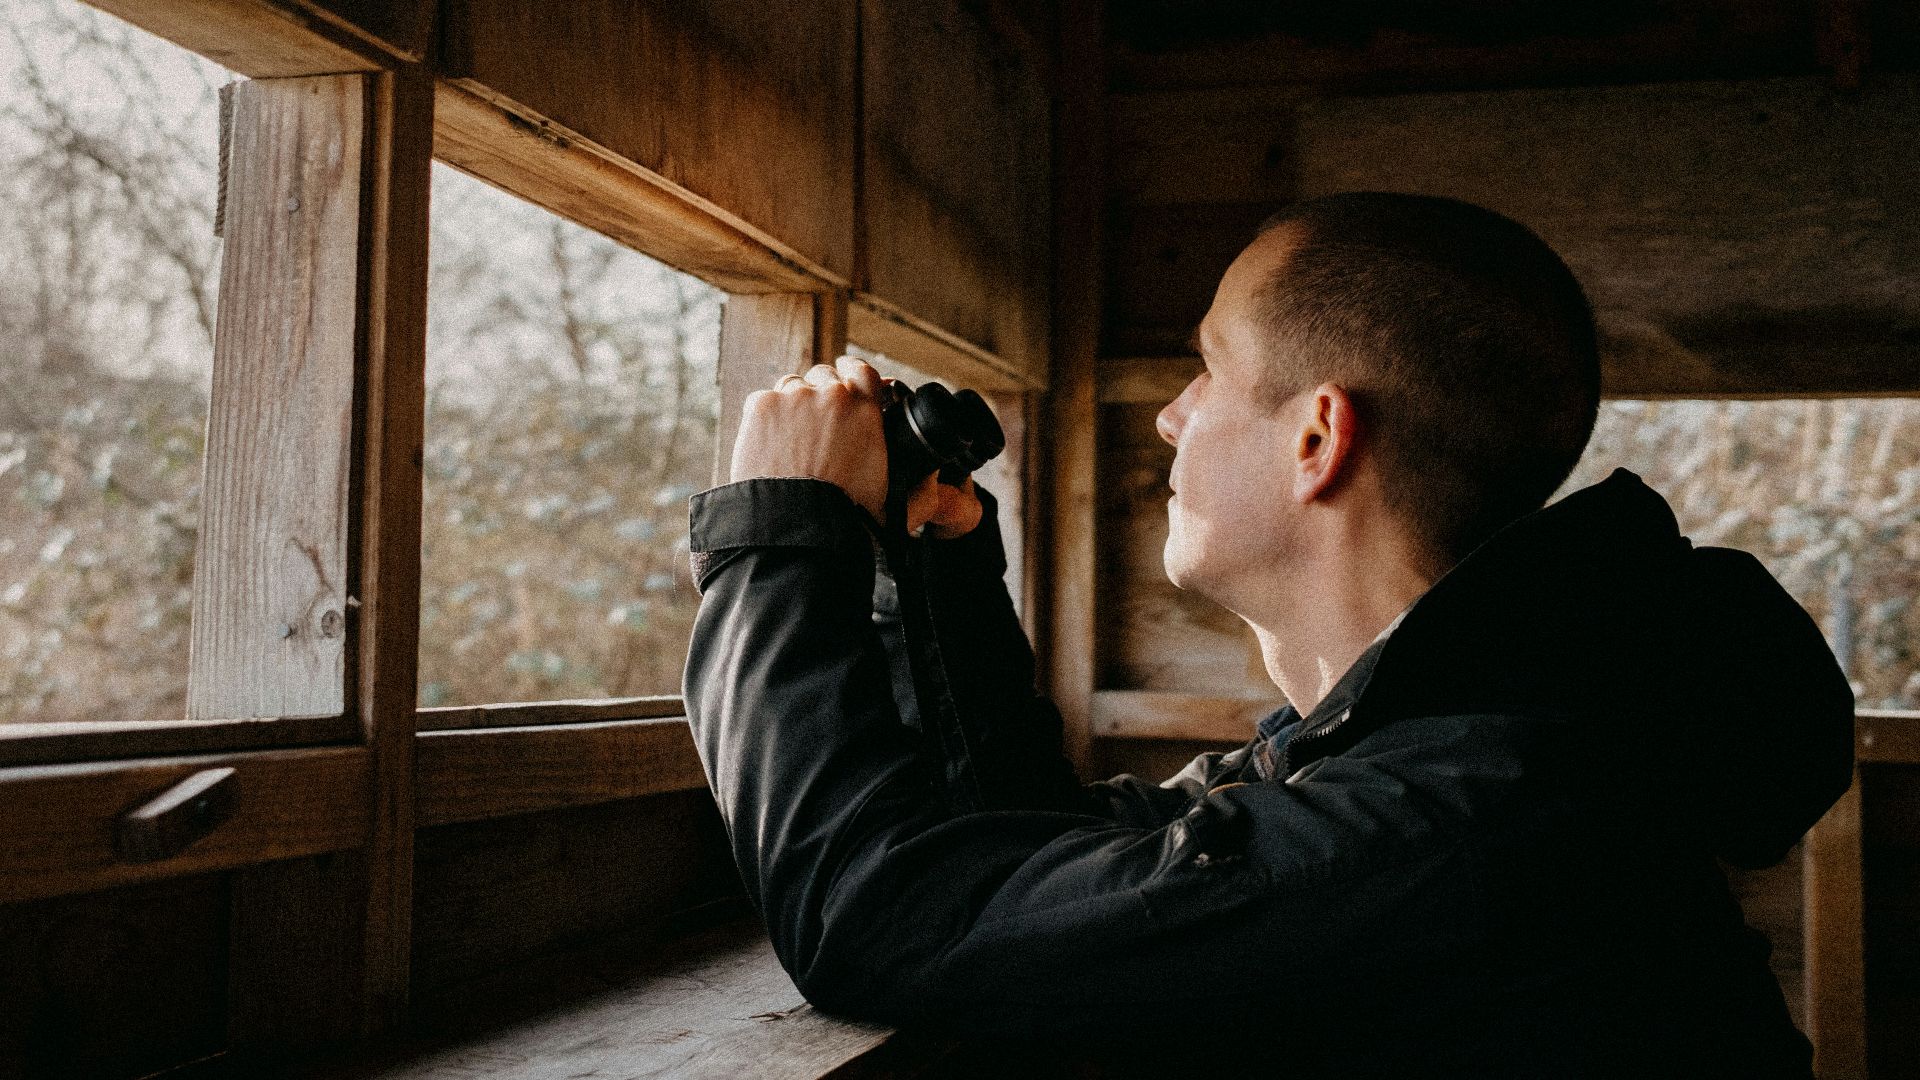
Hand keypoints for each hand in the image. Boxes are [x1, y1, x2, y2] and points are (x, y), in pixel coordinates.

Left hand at [729, 355, 984, 538]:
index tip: (845, 379)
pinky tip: (771, 446)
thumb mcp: (891, 492)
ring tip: (791, 440)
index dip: (851, 373)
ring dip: (793, 405)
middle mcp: (832, 393)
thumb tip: (929, 478)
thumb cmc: (845, 516)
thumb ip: (911, 475)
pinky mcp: (761, 406)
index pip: (861, 369)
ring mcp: (794, 397)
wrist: (799, 527)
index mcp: (866, 407)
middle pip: (823, 376)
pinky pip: (764, 401)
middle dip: (821, 396)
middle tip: (815, 427)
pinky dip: (766, 419)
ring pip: (792, 387)